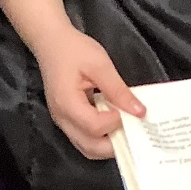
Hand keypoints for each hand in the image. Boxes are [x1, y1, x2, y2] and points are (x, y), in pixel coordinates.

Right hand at [32, 28, 146, 160]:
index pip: (94, 127)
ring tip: (125, 129)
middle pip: (90, 148)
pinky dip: (101, 138)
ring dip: (108, 145)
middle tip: (133, 129)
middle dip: (115, 145)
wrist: (51, 42)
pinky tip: (113, 125)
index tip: (130, 110)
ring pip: (87, 148)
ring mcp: (62, 121)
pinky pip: (84, 138)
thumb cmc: (74, 49)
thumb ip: (119, 90)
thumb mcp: (100, 64)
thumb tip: (140, 112)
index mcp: (67, 103)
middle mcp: (62, 118)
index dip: (116, 123)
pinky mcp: (66, 119)